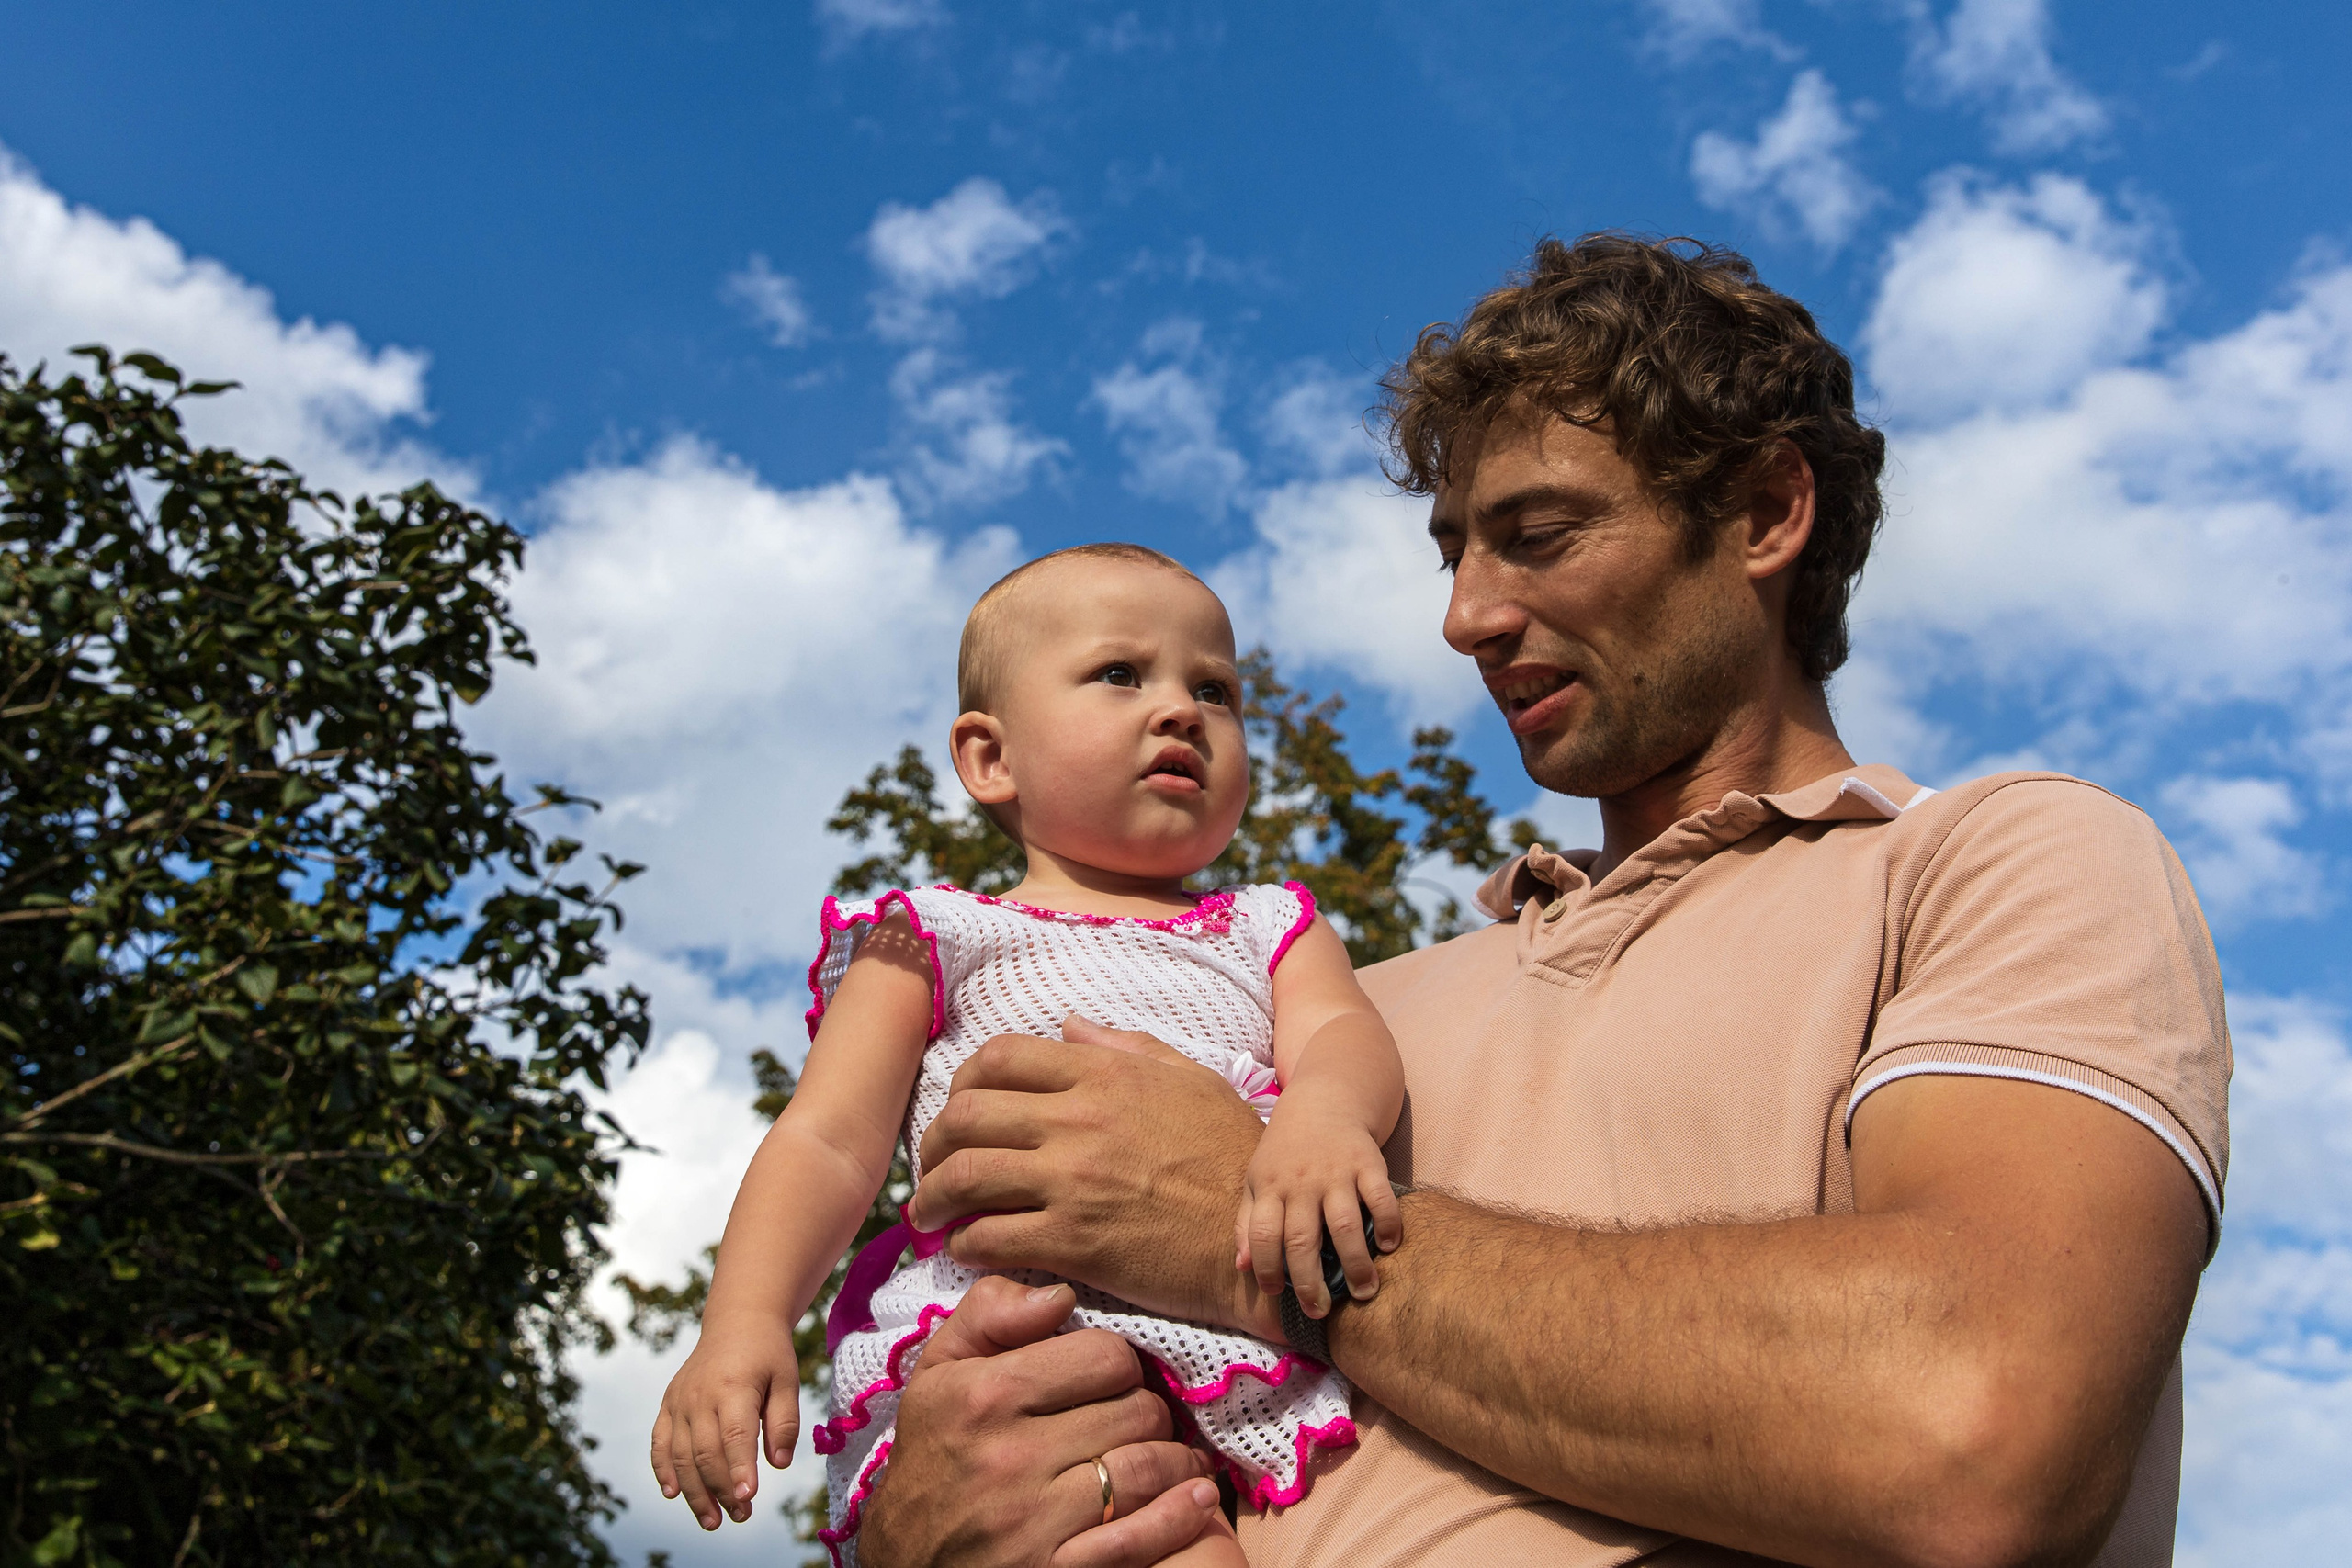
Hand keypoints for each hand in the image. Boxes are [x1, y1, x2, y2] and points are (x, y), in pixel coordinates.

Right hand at [651, 1310, 799, 1529]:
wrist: (738, 1322)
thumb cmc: (768, 1355)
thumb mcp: (787, 1381)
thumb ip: (785, 1422)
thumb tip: (778, 1464)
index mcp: (734, 1386)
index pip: (735, 1435)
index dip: (739, 1469)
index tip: (747, 1497)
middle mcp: (701, 1395)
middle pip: (705, 1451)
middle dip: (721, 1489)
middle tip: (740, 1515)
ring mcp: (680, 1400)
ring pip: (680, 1454)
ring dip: (694, 1492)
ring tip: (712, 1520)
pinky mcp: (668, 1404)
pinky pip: (660, 1443)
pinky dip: (663, 1470)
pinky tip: (673, 1494)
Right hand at [860, 1277, 1222, 1567]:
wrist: (904, 1558)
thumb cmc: (934, 1452)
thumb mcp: (940, 1372)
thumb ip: (991, 1314)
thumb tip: (1060, 1294)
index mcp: (985, 1396)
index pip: (1105, 1356)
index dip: (1118, 1362)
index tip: (1111, 1378)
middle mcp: (1009, 1456)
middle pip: (1135, 1410)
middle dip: (1149, 1410)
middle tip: (1142, 1419)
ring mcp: (1033, 1521)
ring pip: (1146, 1469)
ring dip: (1174, 1460)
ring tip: (1172, 1456)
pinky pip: (1138, 1538)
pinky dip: (1178, 1515)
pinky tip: (1195, 1496)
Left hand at [907, 1015, 1279, 1338]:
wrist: (1259, 1240)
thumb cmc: (1230, 1156)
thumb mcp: (1191, 1079)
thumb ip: (1125, 1047)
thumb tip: (1067, 1024)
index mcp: (1104, 1074)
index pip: (999, 1059)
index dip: (962, 1083)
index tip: (958, 1111)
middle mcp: (1080, 1121)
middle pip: (965, 1116)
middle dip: (931, 1145)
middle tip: (930, 1169)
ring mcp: (1073, 1183)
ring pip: (964, 1177)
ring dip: (932, 1199)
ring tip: (930, 1215)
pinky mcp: (1073, 1243)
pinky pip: (989, 1237)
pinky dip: (965, 1245)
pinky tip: (968, 1248)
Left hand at [1236, 1105, 1401, 1316]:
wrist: (1324, 1099)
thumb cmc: (1286, 1151)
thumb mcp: (1257, 1179)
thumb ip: (1247, 1223)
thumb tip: (1242, 1267)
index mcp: (1270, 1188)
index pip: (1263, 1235)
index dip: (1266, 1268)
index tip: (1276, 1294)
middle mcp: (1302, 1182)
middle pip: (1302, 1239)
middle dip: (1309, 1282)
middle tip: (1318, 1312)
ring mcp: (1337, 1172)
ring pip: (1344, 1224)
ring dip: (1355, 1263)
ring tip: (1364, 1292)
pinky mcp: (1368, 1163)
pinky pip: (1381, 1198)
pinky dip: (1388, 1223)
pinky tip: (1389, 1246)